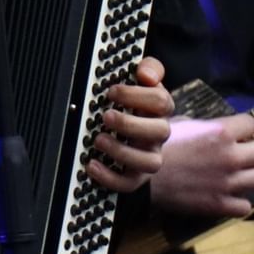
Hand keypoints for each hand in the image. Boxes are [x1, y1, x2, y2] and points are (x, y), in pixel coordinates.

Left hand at [88, 56, 174, 192]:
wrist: (136, 138)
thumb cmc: (135, 107)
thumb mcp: (141, 84)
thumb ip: (148, 69)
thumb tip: (146, 73)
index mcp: (158, 111)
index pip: (161, 102)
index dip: (138, 95)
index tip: (112, 91)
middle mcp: (157, 134)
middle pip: (160, 132)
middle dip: (131, 123)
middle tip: (106, 116)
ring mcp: (148, 156)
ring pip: (149, 162)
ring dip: (122, 152)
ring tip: (98, 140)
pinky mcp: (135, 176)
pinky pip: (128, 183)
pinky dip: (110, 177)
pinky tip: (91, 165)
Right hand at [150, 113, 253, 218]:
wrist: (136, 177)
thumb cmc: (150, 146)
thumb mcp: (175, 124)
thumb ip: (202, 126)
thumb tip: (214, 128)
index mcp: (219, 132)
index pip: (252, 125)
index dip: (247, 129)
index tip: (241, 134)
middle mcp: (229, 156)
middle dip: (252, 150)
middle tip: (241, 153)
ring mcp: (227, 182)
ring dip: (249, 175)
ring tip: (236, 174)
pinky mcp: (219, 203)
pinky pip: (245, 206)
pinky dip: (240, 201)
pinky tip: (229, 195)